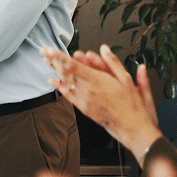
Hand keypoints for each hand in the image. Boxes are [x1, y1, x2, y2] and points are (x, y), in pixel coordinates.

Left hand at [40, 45, 161, 157]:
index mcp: (98, 81)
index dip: (60, 57)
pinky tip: (52, 80)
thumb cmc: (131, 105)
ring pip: (65, 82)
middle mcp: (88, 90)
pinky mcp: (83, 108)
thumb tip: (104, 49)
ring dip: (55, 70)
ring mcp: (84, 100)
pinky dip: (58, 86)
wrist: (131, 127)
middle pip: (65, 73)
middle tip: (44, 51)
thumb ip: (113, 62)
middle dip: (53, 60)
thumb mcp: (126, 79)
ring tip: (46, 60)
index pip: (74, 66)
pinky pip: (67, 95)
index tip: (50, 50)